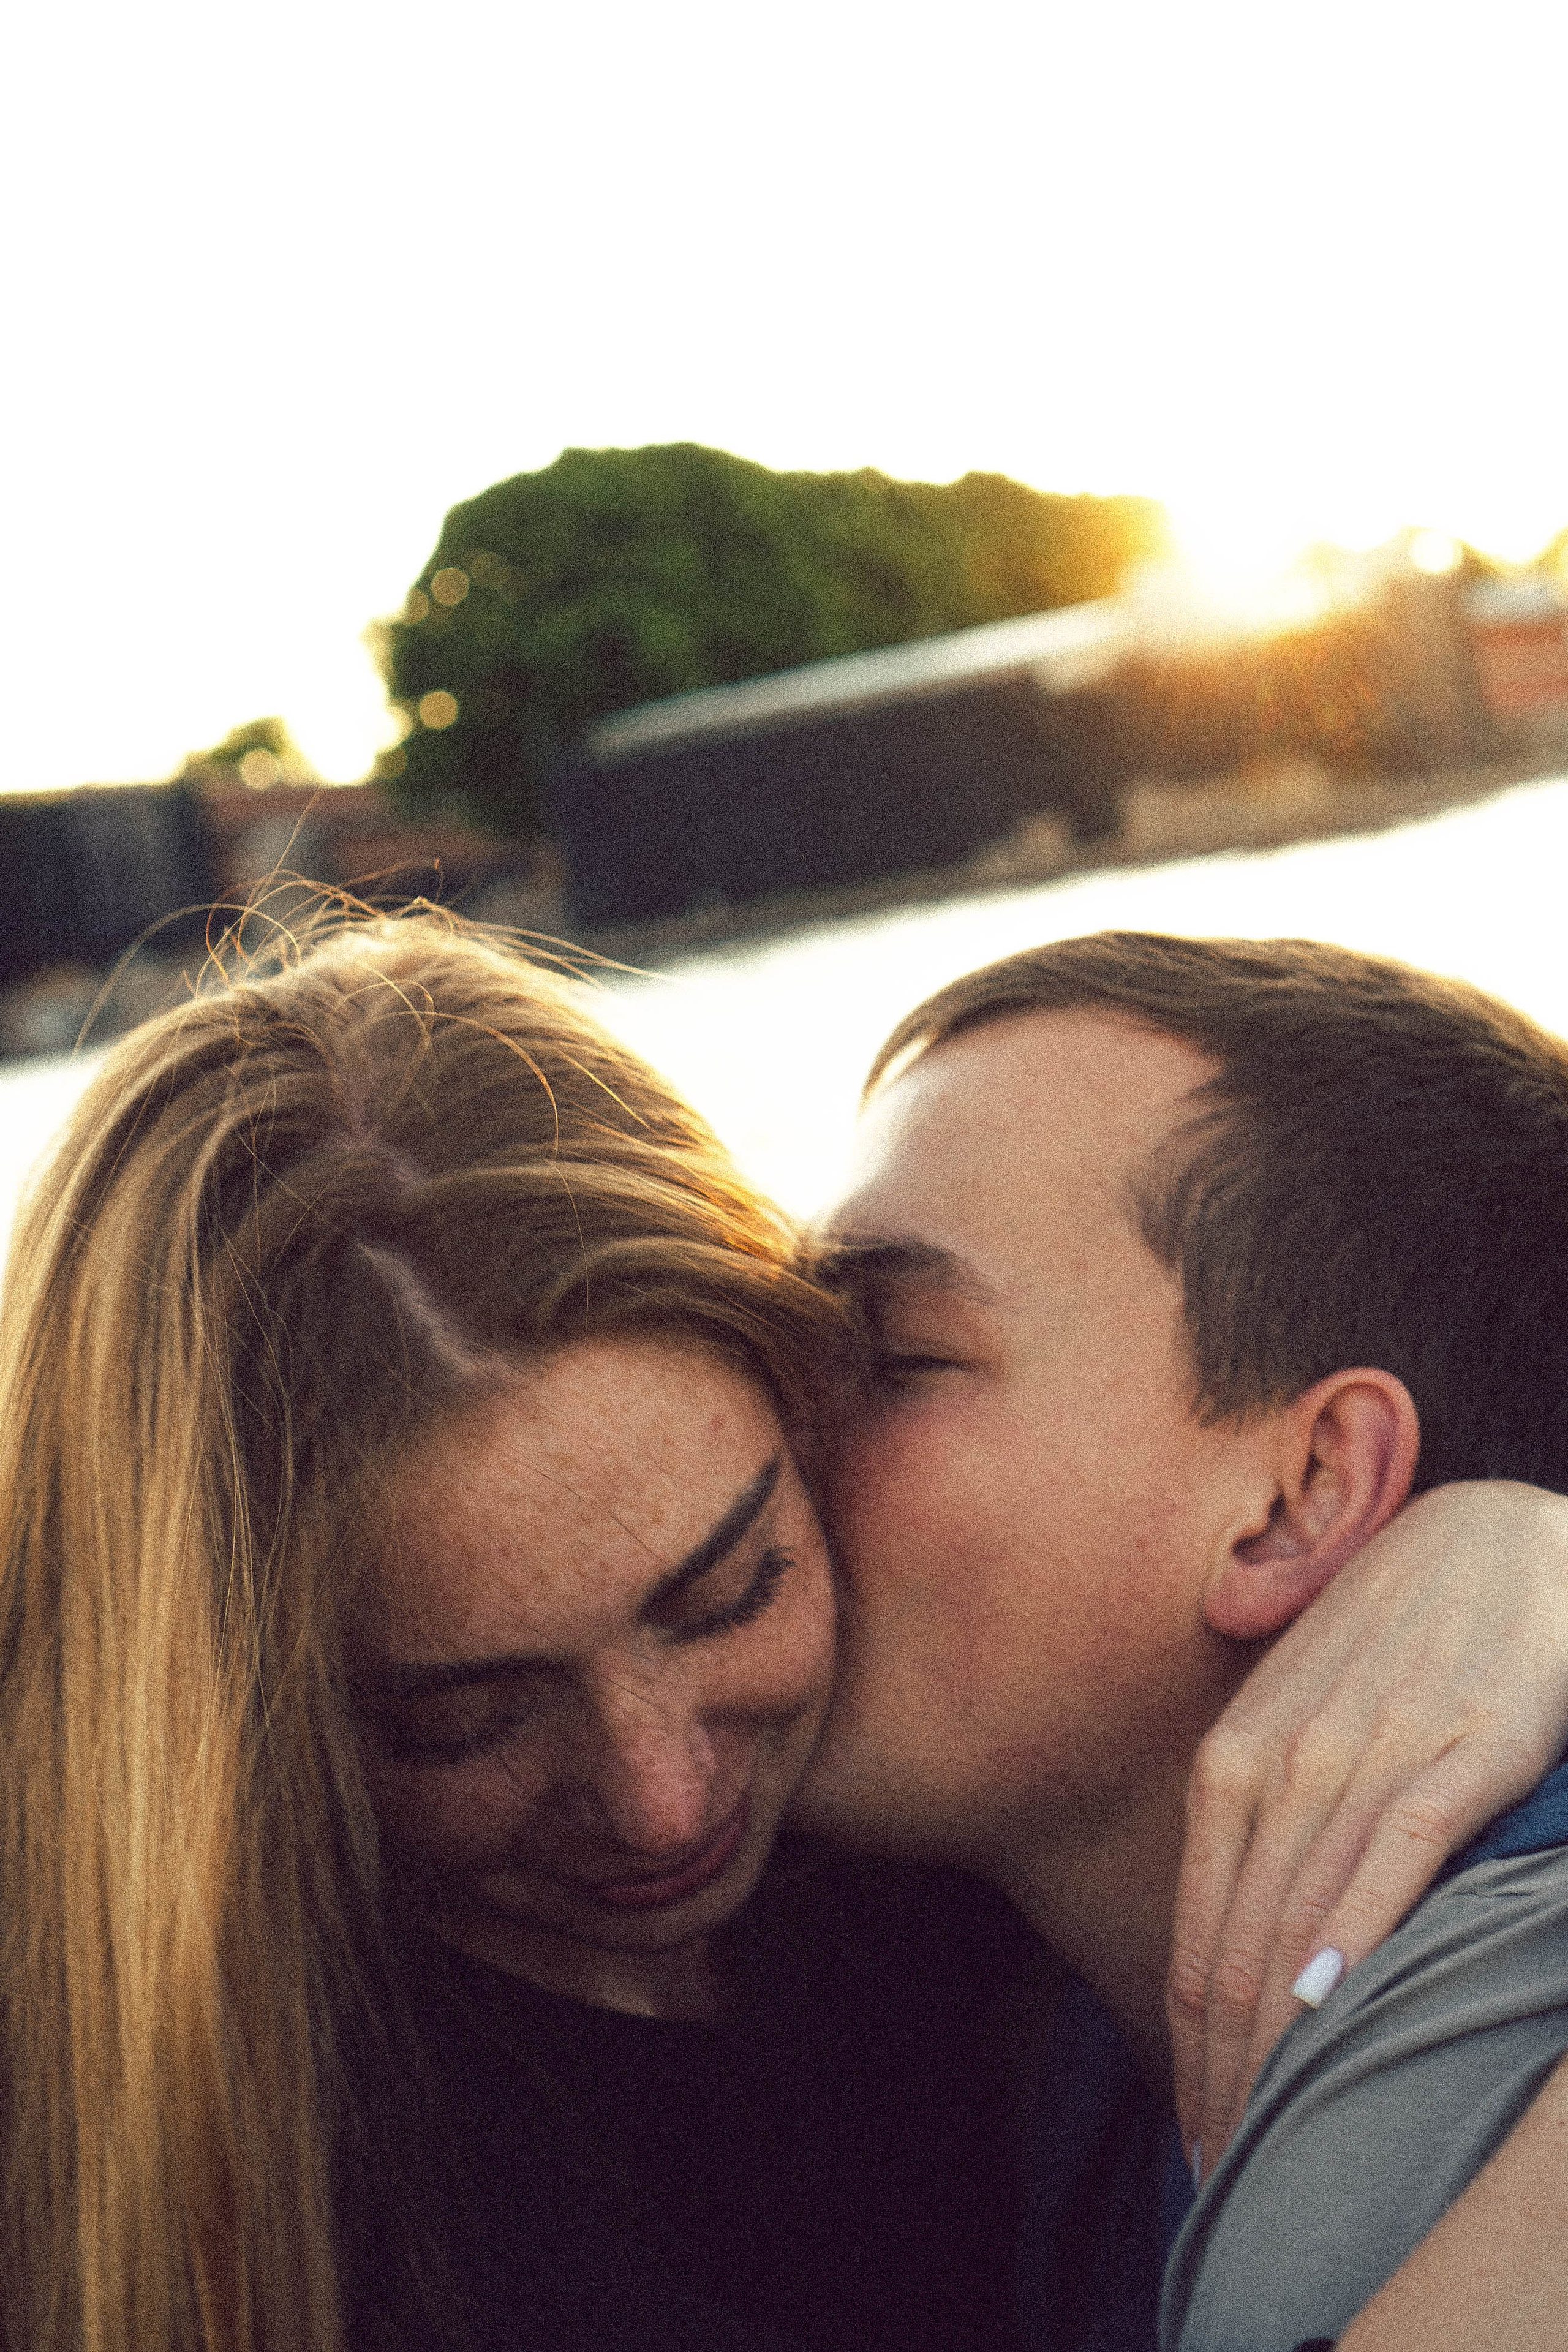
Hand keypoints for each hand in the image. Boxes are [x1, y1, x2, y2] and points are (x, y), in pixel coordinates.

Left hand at [1168, 1480, 1567, 2177]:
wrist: (1497, 1537)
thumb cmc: (1391, 1635)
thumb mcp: (1296, 1714)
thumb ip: (1259, 1805)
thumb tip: (1234, 1926)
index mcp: (1237, 1756)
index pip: (1198, 1929)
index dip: (1189, 2043)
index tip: (1193, 2133)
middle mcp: (1289, 1758)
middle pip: (1241, 1945)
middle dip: (1225, 2067)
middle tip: (1223, 2168)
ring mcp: (1373, 1753)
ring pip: (1305, 1917)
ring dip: (1280, 2037)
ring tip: (1269, 2134)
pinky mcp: (1461, 1750)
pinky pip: (1396, 1855)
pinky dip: (1357, 1932)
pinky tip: (1332, 2005)